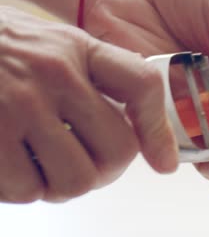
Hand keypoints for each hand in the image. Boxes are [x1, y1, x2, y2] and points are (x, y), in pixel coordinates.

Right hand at [0, 7, 176, 202]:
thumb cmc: (7, 49)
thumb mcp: (61, 46)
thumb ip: (100, 76)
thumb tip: (141, 122)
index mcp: (80, 51)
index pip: (142, 85)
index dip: (160, 130)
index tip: (165, 161)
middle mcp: (55, 76)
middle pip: (117, 151)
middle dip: (106, 170)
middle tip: (88, 164)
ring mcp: (19, 107)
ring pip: (76, 180)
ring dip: (64, 184)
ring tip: (47, 163)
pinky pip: (29, 190)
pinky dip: (28, 188)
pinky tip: (17, 163)